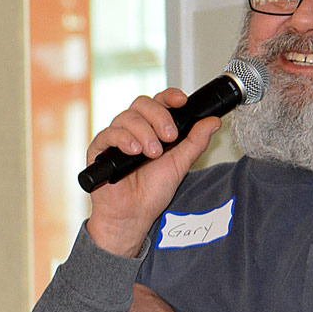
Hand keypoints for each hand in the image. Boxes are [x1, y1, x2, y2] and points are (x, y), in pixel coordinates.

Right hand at [86, 88, 222, 257]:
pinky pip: (109, 133)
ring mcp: (116, 137)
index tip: (182, 101)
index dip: (170, 96)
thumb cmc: (152, 192)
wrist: (133, 215)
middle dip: (159, 116)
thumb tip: (213, 121)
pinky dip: (124, 139)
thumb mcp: (181, 164)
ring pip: (127, 117)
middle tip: (170, 137)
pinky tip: (134, 151)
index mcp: (153, 127)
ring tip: (153, 153)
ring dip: (144, 132)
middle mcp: (134, 128)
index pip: (160, 101)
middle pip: (143, 103)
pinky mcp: (99, 149)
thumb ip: (196, 141)